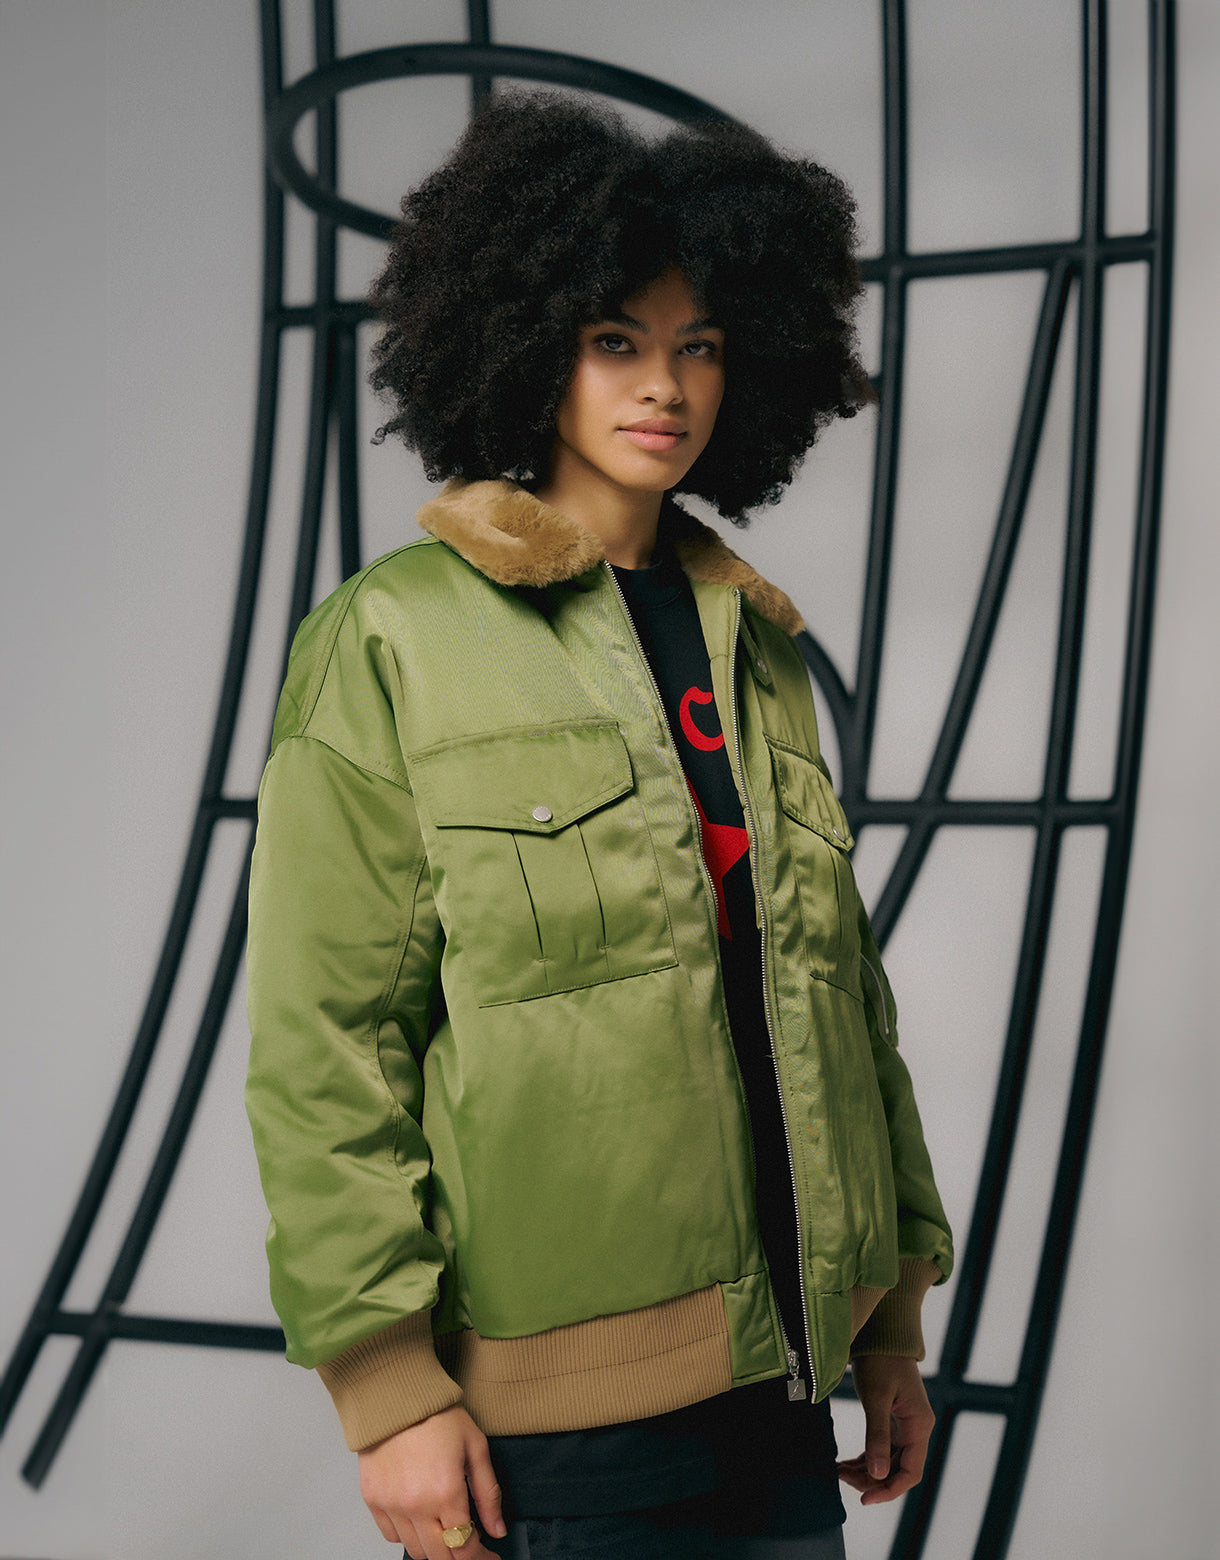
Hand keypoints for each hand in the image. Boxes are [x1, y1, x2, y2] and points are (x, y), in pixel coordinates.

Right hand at [358, 1404, 506, 1557]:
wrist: (396, 1396)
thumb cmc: (438, 1415)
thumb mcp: (476, 1447)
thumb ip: (489, 1493)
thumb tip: (498, 1530)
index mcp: (446, 1492)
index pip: (465, 1547)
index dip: (481, 1558)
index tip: (489, 1555)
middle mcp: (416, 1505)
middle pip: (440, 1557)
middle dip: (459, 1556)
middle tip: (469, 1544)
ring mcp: (391, 1505)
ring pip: (415, 1551)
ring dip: (434, 1548)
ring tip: (444, 1529)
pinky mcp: (373, 1500)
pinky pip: (392, 1536)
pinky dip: (408, 1536)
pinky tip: (420, 1519)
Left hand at [836, 1355, 934, 1505]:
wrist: (881, 1333)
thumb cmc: (881, 1361)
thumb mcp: (876, 1399)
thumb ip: (877, 1437)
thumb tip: (877, 1476)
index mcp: (919, 1426)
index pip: (911, 1472)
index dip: (889, 1490)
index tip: (864, 1499)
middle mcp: (916, 1429)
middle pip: (899, 1470)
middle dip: (872, 1481)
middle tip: (843, 1480)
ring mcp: (905, 1425)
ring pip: (889, 1461)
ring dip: (866, 1471)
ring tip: (839, 1472)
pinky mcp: (893, 1419)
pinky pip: (882, 1448)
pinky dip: (866, 1458)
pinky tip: (846, 1463)